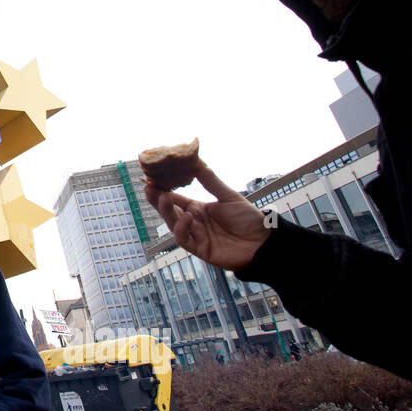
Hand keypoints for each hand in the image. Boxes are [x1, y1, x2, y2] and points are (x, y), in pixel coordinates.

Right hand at [143, 160, 270, 271]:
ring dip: (166, 211)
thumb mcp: (228, 196)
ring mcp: (195, 236)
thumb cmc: (248, 220)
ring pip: (173, 224)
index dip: (163, 189)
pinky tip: (187, 217)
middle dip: (157, 200)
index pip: (175, 198)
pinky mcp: (200, 249)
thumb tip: (196, 161)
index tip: (151, 178)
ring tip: (163, 197)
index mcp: (198, 209)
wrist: (263, 242)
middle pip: (170, 210)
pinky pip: (184, 239)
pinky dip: (182, 228)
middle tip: (148, 187)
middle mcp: (193, 222)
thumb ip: (210, 181)